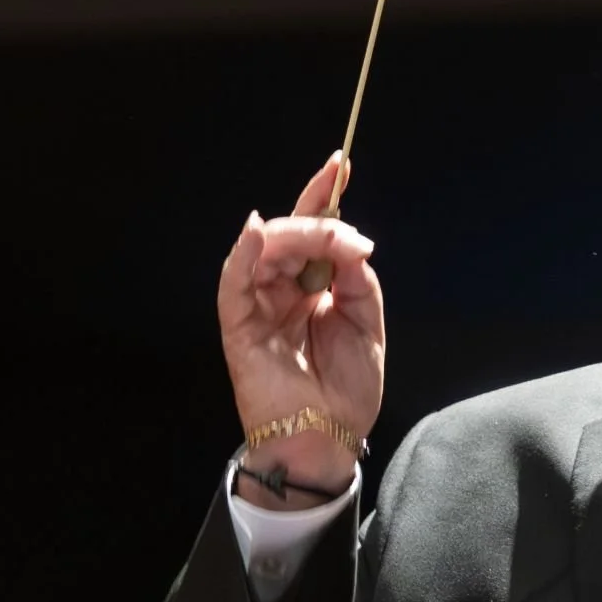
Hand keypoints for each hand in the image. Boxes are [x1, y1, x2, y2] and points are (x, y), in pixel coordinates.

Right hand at [218, 153, 384, 490]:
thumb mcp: (367, 323)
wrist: (327, 438)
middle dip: (320, 224)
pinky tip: (259, 231)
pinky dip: (245, 254)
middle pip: (292, 236)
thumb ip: (356, 278)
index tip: (341, 162)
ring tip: (322, 236)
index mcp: (312, 288)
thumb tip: (348, 241)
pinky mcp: (238, 325)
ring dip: (294, 235)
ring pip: (266, 251)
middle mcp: (282, 290)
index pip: (313, 233)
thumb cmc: (346, 389)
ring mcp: (258, 306)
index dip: (324, 196)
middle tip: (347, 236)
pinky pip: (234, 282)